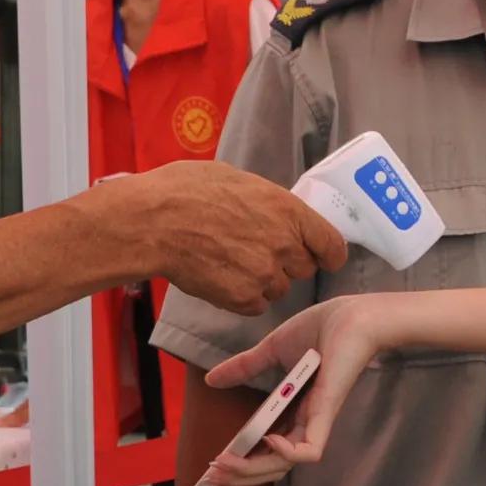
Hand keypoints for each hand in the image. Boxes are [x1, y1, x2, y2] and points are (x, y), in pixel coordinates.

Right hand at [129, 162, 346, 314]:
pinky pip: (255, 305)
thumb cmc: (185, 191)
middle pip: (305, 269)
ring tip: (231, 263)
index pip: (332, 245)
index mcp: (288, 210)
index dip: (327, 253)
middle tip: (257, 252)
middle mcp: (284, 245)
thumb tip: (273, 209)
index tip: (322, 256)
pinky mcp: (242, 298)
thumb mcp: (236, 179)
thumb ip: (266, 201)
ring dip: (263, 281)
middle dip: (287, 264)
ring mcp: (264, 274)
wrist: (153, 222)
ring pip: (278, 289)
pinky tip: (221, 278)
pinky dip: (242, 297)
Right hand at [198, 295, 394, 485]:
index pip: (267, 450)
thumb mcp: (271, 349)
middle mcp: (305, 422)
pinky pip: (310, 450)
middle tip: (211, 475)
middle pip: (272, 465)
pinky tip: (268, 439)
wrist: (351, 314)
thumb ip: (244, 367)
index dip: (241, 461)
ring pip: (285, 464)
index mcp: (294, 411)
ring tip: (224, 463)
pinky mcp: (327, 411)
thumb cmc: (320, 329)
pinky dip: (287, 453)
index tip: (212, 465)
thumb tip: (211, 379)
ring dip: (251, 469)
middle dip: (240, 474)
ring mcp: (317, 419)